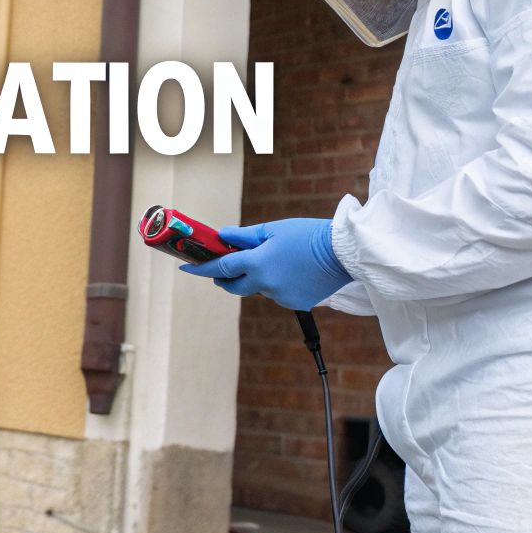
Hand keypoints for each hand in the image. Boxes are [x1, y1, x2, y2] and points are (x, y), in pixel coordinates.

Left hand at [180, 218, 351, 310]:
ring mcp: (280, 297)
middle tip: (223, 270)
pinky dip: (277, 284)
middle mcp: (265, 284)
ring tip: (277, 260)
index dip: (201, 268)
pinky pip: (277, 294)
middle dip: (224, 280)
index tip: (186, 267)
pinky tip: (292, 271)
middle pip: (234, 287)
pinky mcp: (295, 303)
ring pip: (258, 289)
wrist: (345, 253)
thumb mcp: (273, 229)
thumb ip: (244, 237)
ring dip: (257, 278)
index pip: (221, 268)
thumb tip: (221, 237)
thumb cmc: (308, 235)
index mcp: (257, 264)